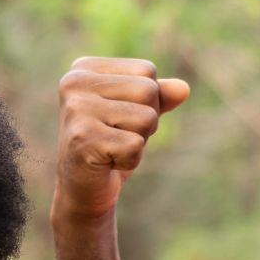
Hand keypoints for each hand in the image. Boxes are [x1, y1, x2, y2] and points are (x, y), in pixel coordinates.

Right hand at [53, 57, 189, 221]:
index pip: (147, 71)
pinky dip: (130, 161)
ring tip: (112, 149)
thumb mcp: (137, 115)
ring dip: (138, 142)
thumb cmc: (111, 147)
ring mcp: (76, 110)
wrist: (83, 190)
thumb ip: (159, 96)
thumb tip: (184, 89)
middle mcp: (75, 83)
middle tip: (117, 137)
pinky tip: (107, 163)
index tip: (119, 119)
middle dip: (145, 122)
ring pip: (146, 118)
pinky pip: (136, 146)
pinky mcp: (83, 140)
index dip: (147, 101)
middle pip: (148, 91)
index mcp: (84, 68)